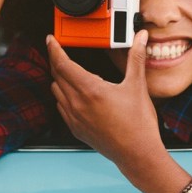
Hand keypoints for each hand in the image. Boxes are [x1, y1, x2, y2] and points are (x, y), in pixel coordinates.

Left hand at [47, 30, 164, 174]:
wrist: (137, 154)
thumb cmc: (138, 124)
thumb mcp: (137, 86)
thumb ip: (136, 58)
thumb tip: (140, 38)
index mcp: (91, 90)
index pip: (63, 64)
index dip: (54, 49)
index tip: (51, 41)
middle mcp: (78, 103)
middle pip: (56, 75)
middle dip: (56, 60)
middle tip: (59, 51)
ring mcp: (75, 118)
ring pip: (56, 91)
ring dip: (59, 78)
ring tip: (68, 71)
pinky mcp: (76, 129)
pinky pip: (61, 107)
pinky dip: (63, 96)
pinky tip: (74, 95)